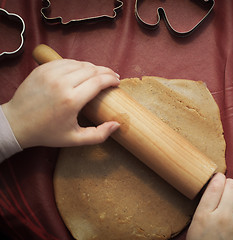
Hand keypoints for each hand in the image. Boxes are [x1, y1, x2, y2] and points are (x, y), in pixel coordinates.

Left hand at [2, 59, 119, 148]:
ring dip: (93, 67)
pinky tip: (82, 70)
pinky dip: (77, 64)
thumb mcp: (74, 139)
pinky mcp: (43, 69)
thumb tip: (117, 124)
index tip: (117, 82)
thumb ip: (98, 135)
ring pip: (80, 63)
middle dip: (106, 71)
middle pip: (92, 69)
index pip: (99, 81)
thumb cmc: (46, 132)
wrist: (16, 123)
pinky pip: (66, 61)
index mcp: (72, 100)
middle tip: (113, 76)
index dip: (111, 79)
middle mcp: (62, 83)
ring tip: (99, 74)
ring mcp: (50, 74)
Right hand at [187, 173, 232, 239]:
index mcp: (204, 215)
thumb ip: (203, 207)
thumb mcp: (195, 226)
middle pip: (232, 186)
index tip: (219, 178)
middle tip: (229, 189)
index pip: (215, 185)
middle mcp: (221, 217)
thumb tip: (215, 188)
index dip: (218, 177)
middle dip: (231, 184)